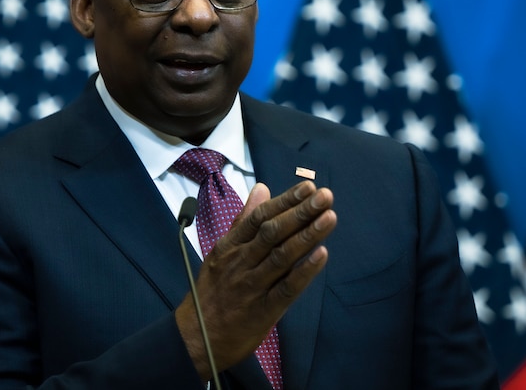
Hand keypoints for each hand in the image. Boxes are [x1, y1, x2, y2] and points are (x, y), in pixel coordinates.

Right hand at [175, 180, 335, 379]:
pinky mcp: (263, 310)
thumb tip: (262, 189)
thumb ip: (244, 220)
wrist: (196, 338)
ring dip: (307, 235)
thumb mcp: (222, 251)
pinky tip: (322, 255)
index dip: (285, 201)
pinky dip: (304, 272)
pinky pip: (286, 288)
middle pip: (273, 232)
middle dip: (301, 212)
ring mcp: (252, 286)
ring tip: (329, 217)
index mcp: (230, 246)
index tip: (308, 187)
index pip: (260, 217)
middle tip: (325, 196)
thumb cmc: (212, 291)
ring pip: (282, 256)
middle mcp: (240, 262)